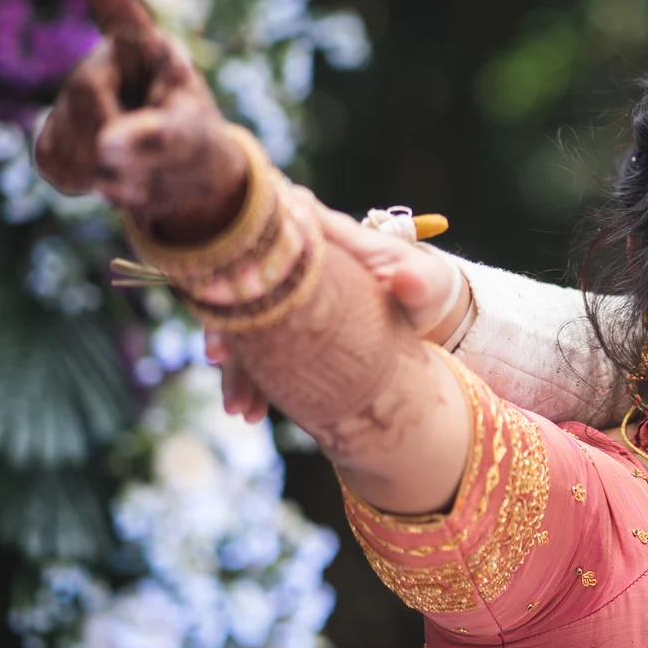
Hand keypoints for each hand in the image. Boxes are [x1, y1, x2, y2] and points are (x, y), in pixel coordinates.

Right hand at [34, 0, 247, 242]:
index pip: (114, 3)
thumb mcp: (191, 142)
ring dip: (99, 167)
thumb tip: (105, 149)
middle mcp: (103, 64)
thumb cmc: (196, 145)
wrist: (180, 184)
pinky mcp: (55, 134)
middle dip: (113, 136)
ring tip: (135, 171)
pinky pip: (50, 160)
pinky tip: (101, 178)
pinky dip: (77, 180)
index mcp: (143, 49)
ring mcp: (73, 99)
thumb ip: (158, 140)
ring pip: (64, 135)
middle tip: (145, 164)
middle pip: (84, 92)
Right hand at [207, 199, 469, 421]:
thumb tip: (409, 278)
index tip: (235, 296)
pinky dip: (252, 381)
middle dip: (229, 321)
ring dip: (237, 364)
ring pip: (246, 325)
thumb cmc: (425, 287)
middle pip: (245, 286)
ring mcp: (284, 299)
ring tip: (239, 406)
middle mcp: (294, 265)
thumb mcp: (429, 283)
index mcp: (325, 239)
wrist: (422, 313)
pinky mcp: (284, 330)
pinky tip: (250, 411)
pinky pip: (259, 354)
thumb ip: (419, 281)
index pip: (272, 236)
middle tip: (219, 357)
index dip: (247, 264)